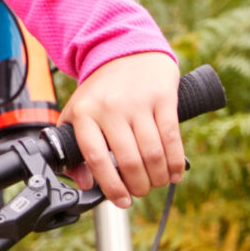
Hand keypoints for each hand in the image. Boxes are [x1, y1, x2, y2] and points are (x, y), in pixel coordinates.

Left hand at [60, 52, 183, 206]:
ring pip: (153, 153)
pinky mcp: (163, 98)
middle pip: (129, 161)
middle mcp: (110, 108)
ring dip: (158, 178)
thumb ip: (74, 149)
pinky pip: (172, 138)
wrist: (124, 50)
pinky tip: (174, 173)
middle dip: (139, 186)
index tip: (121, 201)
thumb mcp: (77, 113)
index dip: (110, 185)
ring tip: (157, 183)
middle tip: (141, 192)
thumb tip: (84, 183)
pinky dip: (175, 162)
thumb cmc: (101, 90)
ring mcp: (137, 102)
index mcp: (85, 113)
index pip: (95, 157)